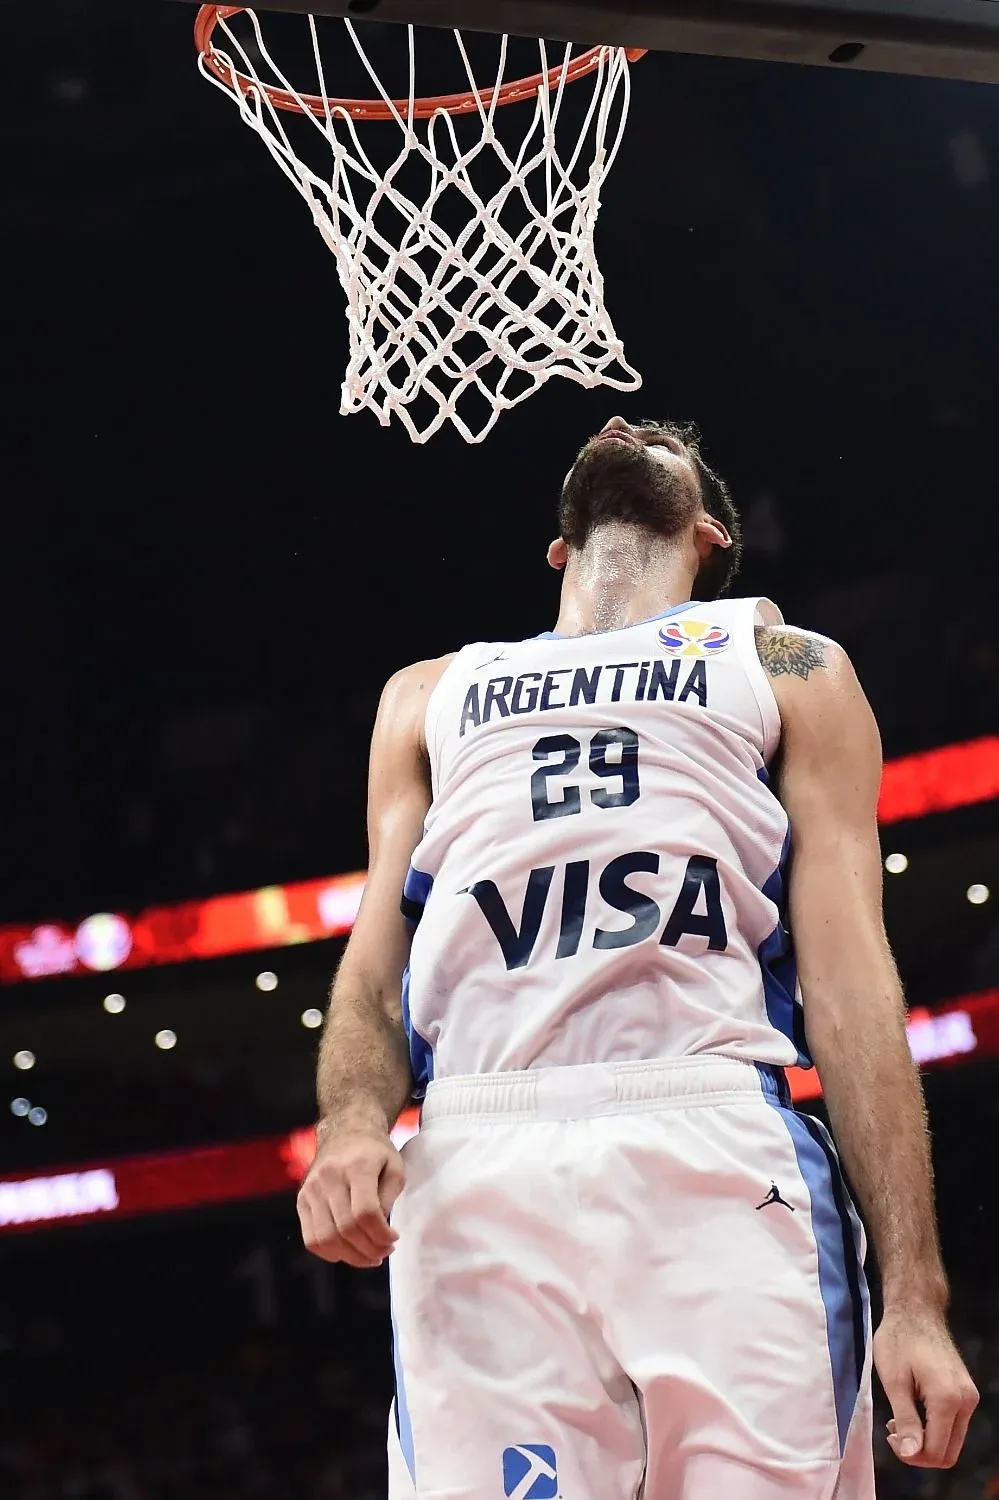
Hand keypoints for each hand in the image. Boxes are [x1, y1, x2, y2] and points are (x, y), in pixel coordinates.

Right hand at [297, 1126, 404, 1268]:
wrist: (344, 1132)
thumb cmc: (375, 1152)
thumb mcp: (395, 1167)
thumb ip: (389, 1198)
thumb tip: (380, 1229)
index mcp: (357, 1166)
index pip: (365, 1213)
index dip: (381, 1235)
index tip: (394, 1238)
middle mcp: (329, 1177)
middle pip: (346, 1229)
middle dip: (369, 1249)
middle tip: (384, 1251)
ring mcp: (311, 1189)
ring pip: (326, 1239)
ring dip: (351, 1256)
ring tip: (368, 1256)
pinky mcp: (301, 1200)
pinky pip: (311, 1239)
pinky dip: (330, 1253)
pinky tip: (348, 1251)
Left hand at [874, 1303, 978, 1468]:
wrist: (916, 1311)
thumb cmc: (899, 1340)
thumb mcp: (894, 1381)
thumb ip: (905, 1420)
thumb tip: (911, 1454)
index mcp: (947, 1400)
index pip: (935, 1451)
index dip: (911, 1454)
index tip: (889, 1435)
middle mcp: (965, 1401)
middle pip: (948, 1452)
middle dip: (919, 1452)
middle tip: (893, 1432)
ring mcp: (969, 1397)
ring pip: (952, 1440)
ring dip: (925, 1440)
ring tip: (898, 1421)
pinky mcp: (966, 1392)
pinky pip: (953, 1425)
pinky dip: (934, 1428)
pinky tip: (911, 1412)